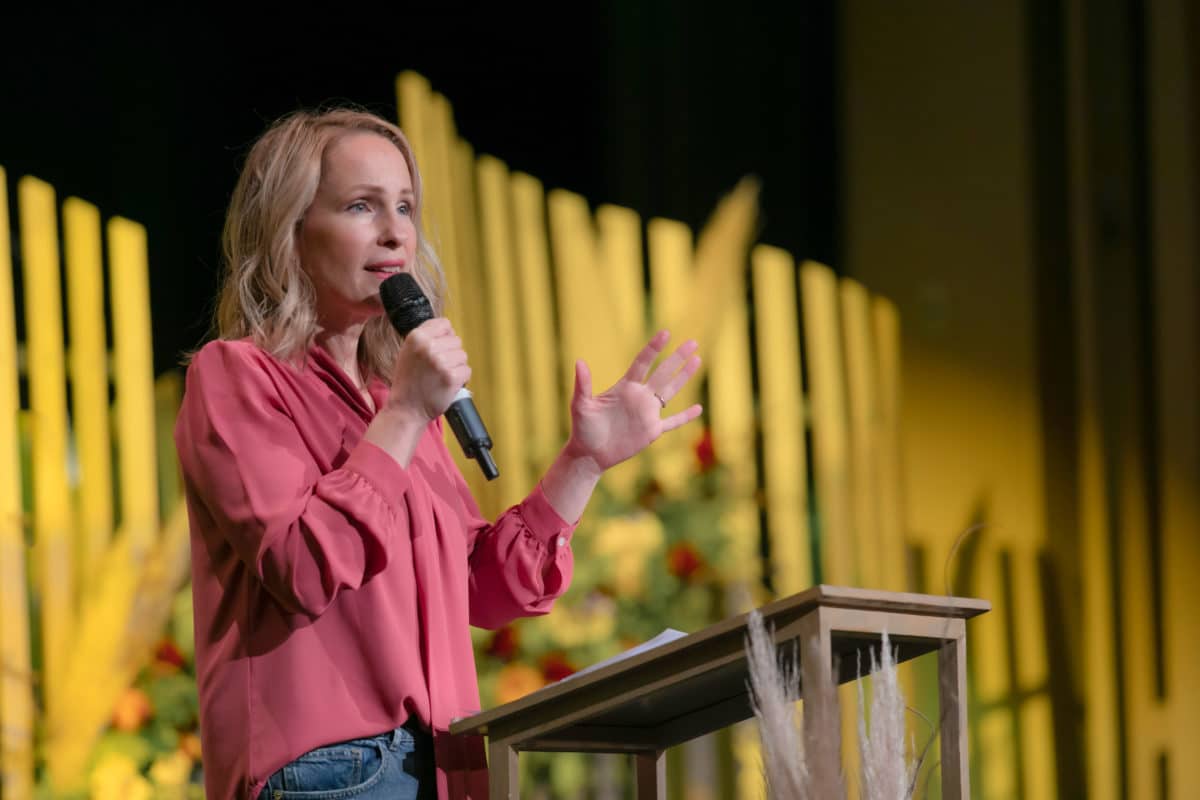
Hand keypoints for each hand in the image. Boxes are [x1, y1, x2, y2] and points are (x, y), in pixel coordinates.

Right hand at [384, 318, 470, 422]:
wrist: (406, 409)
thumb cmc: (408, 382)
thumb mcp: (408, 352)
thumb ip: (426, 338)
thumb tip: (448, 331)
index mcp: (416, 337)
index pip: (444, 324)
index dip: (445, 336)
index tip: (441, 347)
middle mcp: (429, 347)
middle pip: (456, 340)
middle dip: (451, 353)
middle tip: (437, 368)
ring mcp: (441, 362)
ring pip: (463, 355)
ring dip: (456, 366)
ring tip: (441, 376)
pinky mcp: (452, 377)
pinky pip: (467, 370)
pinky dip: (461, 379)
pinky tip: (447, 384)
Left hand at [564, 330, 702, 473]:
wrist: (589, 453)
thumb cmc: (583, 428)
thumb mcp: (581, 405)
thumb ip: (583, 384)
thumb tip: (579, 362)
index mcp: (625, 387)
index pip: (643, 362)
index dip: (654, 348)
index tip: (665, 333)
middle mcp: (639, 396)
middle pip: (663, 372)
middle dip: (678, 357)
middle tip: (693, 342)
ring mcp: (648, 413)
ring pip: (671, 391)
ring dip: (684, 377)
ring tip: (697, 360)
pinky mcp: (652, 430)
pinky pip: (673, 422)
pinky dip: (685, 416)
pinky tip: (699, 409)